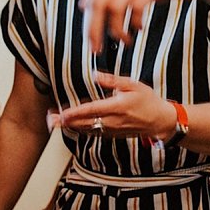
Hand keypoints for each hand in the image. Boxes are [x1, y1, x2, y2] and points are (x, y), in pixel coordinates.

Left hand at [54, 72, 176, 140]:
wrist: (159, 121)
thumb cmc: (148, 101)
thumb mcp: (132, 85)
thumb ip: (112, 81)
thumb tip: (95, 75)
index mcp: (117, 107)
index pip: (92, 110)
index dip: (76, 113)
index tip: (63, 114)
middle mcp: (113, 121)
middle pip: (85, 123)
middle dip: (66, 122)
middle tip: (50, 119)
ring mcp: (112, 130)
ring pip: (87, 129)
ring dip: (71, 126)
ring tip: (55, 122)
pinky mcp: (112, 134)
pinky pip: (94, 132)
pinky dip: (81, 129)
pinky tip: (72, 125)